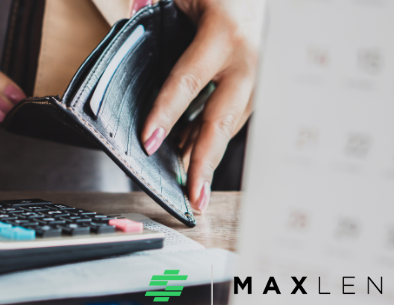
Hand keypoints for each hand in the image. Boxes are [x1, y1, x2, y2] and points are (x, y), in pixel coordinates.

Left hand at [137, 0, 263, 211]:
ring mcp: (259, 75)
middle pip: (221, 120)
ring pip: (229, 124)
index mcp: (224, 33)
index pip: (188, 81)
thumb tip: (131, 17)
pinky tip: (193, 155)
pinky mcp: (261, 85)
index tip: (149, 141)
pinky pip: (233, 117)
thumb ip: (156, 4)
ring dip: (205, 155)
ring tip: (189, 186)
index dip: (166, 113)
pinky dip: (211, 137)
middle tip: (192, 196)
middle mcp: (247, 59)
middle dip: (204, 162)